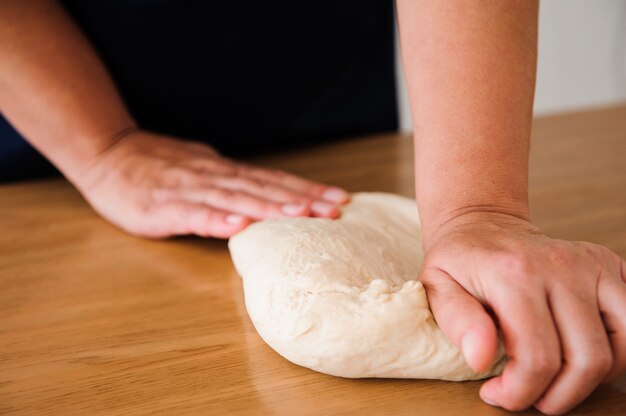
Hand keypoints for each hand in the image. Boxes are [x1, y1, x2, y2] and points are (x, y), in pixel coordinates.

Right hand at [76, 130, 349, 237]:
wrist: (106, 154)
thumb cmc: (157, 167)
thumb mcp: (202, 170)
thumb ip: (232, 182)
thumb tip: (269, 192)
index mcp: (224, 172)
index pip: (272, 180)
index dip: (306, 189)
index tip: (338, 199)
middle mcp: (213, 177)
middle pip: (263, 187)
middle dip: (301, 198)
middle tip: (334, 210)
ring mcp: (188, 190)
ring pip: (235, 198)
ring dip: (269, 206)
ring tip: (300, 214)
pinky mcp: (162, 206)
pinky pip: (192, 214)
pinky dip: (216, 219)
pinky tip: (239, 226)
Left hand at [419, 211, 625, 413]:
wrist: (483, 225)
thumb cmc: (458, 262)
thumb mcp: (438, 288)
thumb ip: (458, 322)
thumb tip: (480, 358)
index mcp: (515, 274)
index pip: (538, 357)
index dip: (520, 392)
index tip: (497, 394)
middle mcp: (561, 267)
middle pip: (586, 360)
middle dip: (559, 396)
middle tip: (529, 395)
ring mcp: (592, 264)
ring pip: (621, 347)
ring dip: (591, 378)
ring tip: (555, 375)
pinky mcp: (610, 265)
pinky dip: (617, 350)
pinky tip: (579, 350)